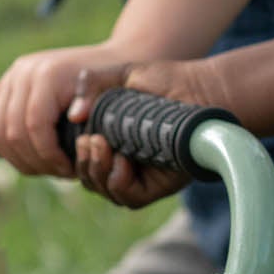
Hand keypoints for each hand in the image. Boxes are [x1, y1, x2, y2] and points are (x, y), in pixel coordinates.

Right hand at [0, 46, 130, 178]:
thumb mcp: (114, 89)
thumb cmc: (114, 81)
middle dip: (34, 161)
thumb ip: (94, 100)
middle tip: (59, 172)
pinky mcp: (5, 85)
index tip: (69, 170)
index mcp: (47, 74)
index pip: (34, 126)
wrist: (108, 62)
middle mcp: (22, 72)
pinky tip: (28, 154)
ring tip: (46, 167)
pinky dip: (1, 142)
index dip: (48, 156)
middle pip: (10, 132)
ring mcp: (10, 77)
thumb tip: (75, 116)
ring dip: (17, 158)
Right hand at [65, 57, 225, 209]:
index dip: (77, 155)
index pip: (84, 161)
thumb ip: (92, 83)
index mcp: (112, 142)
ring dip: (98, 172)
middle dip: (85, 164)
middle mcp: (126, 164)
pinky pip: (130, 198)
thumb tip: (74, 116)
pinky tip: (123, 161)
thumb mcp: (123, 75)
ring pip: (107, 191)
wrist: (199, 89)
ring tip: (103, 145)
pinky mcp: (160, 187)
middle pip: (91, 180)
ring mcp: (142, 177)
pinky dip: (119, 183)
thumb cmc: (165, 81)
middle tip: (92, 140)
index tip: (81, 135)